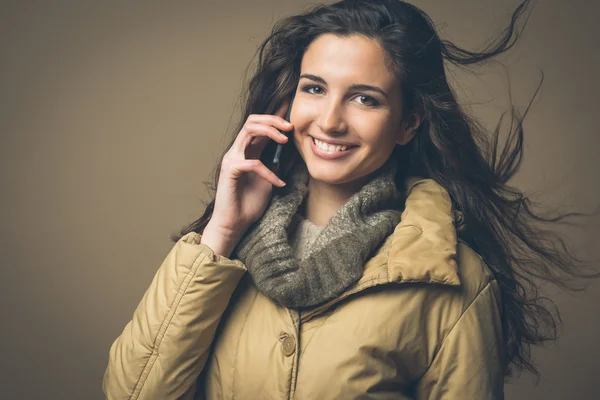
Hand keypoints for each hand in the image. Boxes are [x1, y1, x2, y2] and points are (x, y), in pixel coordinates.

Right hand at [208, 100, 292, 237]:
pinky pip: (252, 163)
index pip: (261, 126)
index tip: (289, 103)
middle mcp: (238, 151)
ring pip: (249, 130)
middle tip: (291, 126)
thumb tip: (294, 151)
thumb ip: (277, 164)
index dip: (274, 114)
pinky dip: (268, 172)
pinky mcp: (230, 170)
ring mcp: (232, 158)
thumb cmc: (250, 204)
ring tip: (285, 140)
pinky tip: (279, 183)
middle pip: (253, 120)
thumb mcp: (271, 180)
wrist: (234, 224)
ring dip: (269, 132)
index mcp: (248, 151)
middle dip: (273, 119)